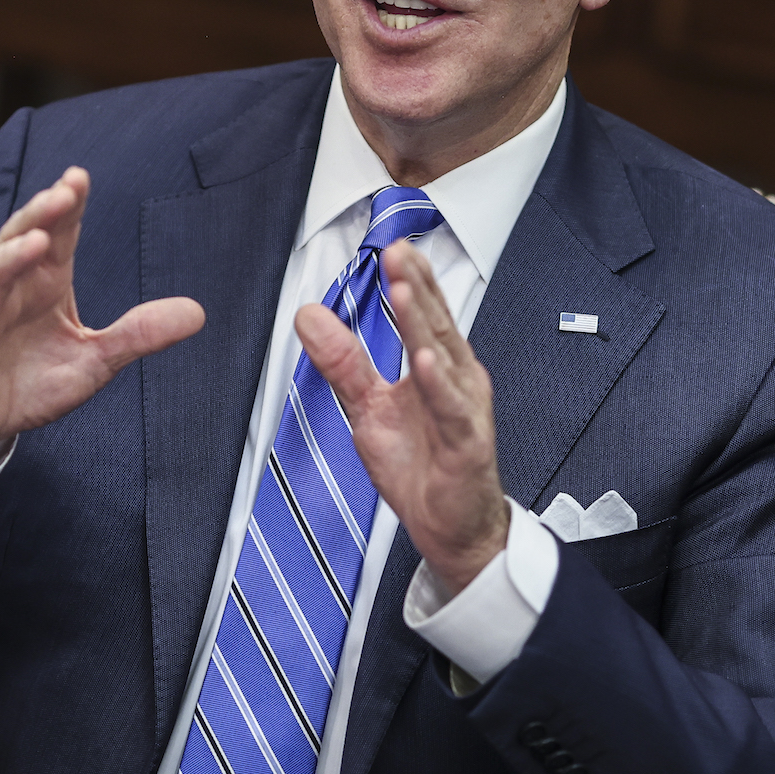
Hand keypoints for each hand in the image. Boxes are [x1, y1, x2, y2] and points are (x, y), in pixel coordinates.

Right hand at [0, 167, 204, 493]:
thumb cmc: (29, 384)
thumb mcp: (95, 362)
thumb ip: (139, 334)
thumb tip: (198, 312)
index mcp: (44, 284)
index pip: (58, 237)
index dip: (67, 207)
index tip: (81, 178)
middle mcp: (10, 290)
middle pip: (20, 241)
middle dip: (40, 215)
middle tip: (63, 193)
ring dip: (11, 255)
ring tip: (36, 240)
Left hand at [295, 241, 507, 596]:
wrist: (450, 528)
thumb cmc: (421, 465)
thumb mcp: (369, 408)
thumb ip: (343, 362)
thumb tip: (308, 316)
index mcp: (437, 367)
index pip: (425, 313)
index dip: (410, 279)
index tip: (392, 246)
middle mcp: (456, 380)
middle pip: (436, 324)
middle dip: (417, 286)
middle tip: (398, 251)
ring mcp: (464, 410)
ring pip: (443, 358)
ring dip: (423, 324)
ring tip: (404, 290)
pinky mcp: (466, 444)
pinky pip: (450, 410)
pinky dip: (438, 385)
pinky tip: (424, 361)